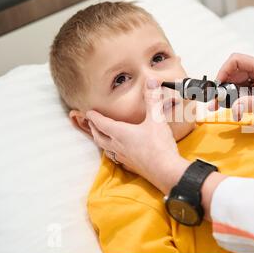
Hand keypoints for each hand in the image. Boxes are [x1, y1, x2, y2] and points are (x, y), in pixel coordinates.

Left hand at [86, 78, 189, 193]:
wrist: (166, 171)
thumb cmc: (158, 146)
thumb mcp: (156, 119)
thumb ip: (152, 99)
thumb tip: (150, 81)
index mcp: (120, 133)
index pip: (101, 123)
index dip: (93, 116)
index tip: (87, 112)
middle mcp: (118, 146)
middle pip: (100, 137)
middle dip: (94, 129)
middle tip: (91, 123)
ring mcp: (124, 158)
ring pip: (107, 149)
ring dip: (102, 141)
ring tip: (102, 137)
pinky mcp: (132, 166)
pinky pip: (118, 159)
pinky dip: (114, 153)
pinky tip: (120, 154)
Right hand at [211, 53, 253, 119]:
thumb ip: (251, 104)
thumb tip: (234, 109)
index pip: (235, 61)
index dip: (222, 72)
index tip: (218, 88)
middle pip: (236, 72)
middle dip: (227, 89)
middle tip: (218, 105)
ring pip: (243, 81)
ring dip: (238, 96)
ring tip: (236, 111)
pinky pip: (252, 85)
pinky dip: (249, 97)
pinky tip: (252, 110)